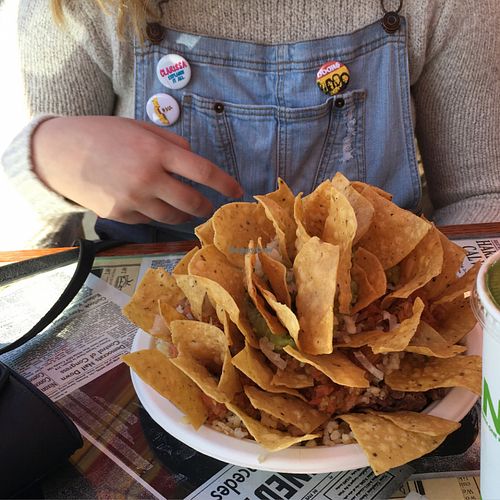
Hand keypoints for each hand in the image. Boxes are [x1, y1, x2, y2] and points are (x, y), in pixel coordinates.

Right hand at [32, 116, 242, 223]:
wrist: (60, 154)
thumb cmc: (102, 134)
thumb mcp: (139, 127)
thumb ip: (171, 143)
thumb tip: (192, 158)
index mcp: (156, 152)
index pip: (203, 172)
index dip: (225, 184)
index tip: (237, 191)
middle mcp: (148, 179)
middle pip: (192, 203)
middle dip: (206, 207)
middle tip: (208, 206)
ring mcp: (134, 201)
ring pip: (173, 217)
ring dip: (184, 214)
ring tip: (183, 207)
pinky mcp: (121, 216)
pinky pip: (149, 220)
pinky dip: (156, 213)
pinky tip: (150, 203)